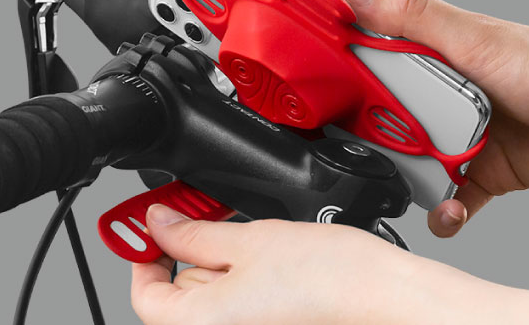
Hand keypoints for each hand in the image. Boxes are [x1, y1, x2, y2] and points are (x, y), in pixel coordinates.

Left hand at [131, 204, 528, 324]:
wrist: (384, 294)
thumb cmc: (330, 274)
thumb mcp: (250, 239)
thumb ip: (196, 233)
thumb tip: (159, 222)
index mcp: (204, 323)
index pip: (146, 297)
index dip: (144, 256)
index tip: (152, 228)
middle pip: (180, 294)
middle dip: (188, 251)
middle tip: (201, 215)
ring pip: (212, 293)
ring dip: (217, 258)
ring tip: (244, 232)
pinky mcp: (268, 319)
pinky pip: (238, 299)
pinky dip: (239, 271)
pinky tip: (261, 250)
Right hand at [336, 0, 528, 236]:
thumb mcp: (472, 37)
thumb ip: (411, 15)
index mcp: (425, 55)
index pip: (363, 54)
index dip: (331, 67)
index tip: (304, 82)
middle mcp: (432, 94)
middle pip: (376, 116)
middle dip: (363, 135)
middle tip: (360, 144)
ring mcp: (450, 134)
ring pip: (405, 161)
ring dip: (402, 178)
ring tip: (411, 183)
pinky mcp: (473, 170)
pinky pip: (445, 197)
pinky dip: (443, 211)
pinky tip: (448, 210)